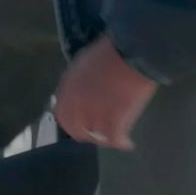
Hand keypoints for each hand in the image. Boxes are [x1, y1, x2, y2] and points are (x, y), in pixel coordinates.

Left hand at [55, 36, 157, 151]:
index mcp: (67, 88)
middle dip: (86, 134)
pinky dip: (121, 143)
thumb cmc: (113, 50)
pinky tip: (127, 144)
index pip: (62, 114)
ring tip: (114, 140)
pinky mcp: (113, 121)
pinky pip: (114, 139)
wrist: (133, 50)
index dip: (72, 121)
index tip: (81, 123)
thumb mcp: (85, 61)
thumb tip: (82, 91)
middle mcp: (76, 104)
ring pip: (95, 137)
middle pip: (76, 129)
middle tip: (98, 136)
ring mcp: (93, 114)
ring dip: (105, 140)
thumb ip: (79, 80)